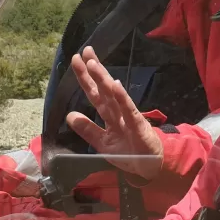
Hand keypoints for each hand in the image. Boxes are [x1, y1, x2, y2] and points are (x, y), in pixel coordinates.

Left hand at [67, 47, 163, 180]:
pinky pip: (128, 110)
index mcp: (109, 114)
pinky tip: (115, 85)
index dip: (85, 77)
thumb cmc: (128, 152)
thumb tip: (69, 115)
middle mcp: (118, 111)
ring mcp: (128, 116)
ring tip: (93, 65)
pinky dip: (122, 98)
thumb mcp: (102, 142)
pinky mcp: (138, 125)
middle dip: (94, 70)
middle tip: (85, 52)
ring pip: (113, 96)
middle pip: (103, 88)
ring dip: (103, 80)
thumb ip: (88, 129)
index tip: (77, 59)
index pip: (95, 93)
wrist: (150, 167)